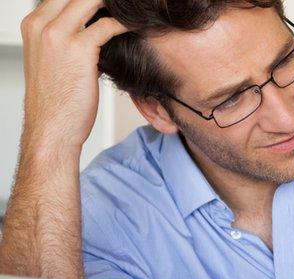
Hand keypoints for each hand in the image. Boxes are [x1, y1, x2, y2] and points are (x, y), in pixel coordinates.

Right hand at [20, 0, 125, 150]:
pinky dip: (125, 23)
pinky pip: (108, 25)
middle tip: (127, 5)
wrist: (51, 127)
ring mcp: (57, 35)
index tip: (109, 4)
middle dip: (102, 0)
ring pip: (92, 1)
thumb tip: (93, 26)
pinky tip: (137, 25)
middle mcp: (41, 24)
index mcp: (32, 24)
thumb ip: (66, 38)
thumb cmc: (57, 100)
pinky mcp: (78, 49)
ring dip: (116, 6)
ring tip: (134, 11)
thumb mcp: (53, 59)